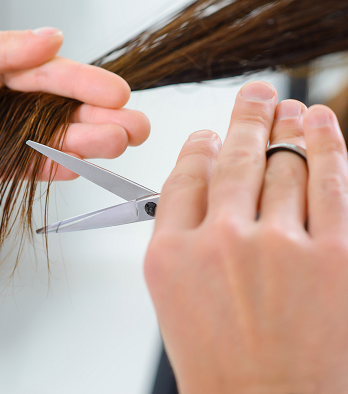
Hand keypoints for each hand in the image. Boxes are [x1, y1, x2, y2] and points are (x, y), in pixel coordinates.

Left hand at [0, 24, 148, 186]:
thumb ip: (0, 50)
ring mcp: (1, 136)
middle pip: (64, 112)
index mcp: (0, 68)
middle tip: (135, 126)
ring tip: (117, 144)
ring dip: (86, 144)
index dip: (87, 84)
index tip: (118, 93)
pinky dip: (52, 169)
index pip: (54, 76)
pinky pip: (27, 169)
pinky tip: (78, 166)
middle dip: (102, 119)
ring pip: (53, 141)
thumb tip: (51, 40)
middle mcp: (7, 103)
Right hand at [145, 81, 347, 392]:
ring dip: (283, 128)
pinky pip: (328, 180)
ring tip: (286, 109)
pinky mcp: (334, 257)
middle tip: (253, 96)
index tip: (208, 136)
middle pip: (233, 158)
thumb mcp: (172, 297)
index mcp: (171, 254)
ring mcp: (278, 247)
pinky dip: (325, 143)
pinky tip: (316, 121)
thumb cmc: (219, 363)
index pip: (185, 176)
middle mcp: (220, 243)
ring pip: (281, 164)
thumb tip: (202, 180)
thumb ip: (179, 234)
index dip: (200, 147)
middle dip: (245, 118)